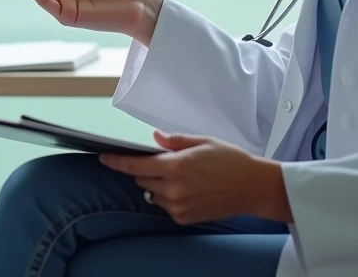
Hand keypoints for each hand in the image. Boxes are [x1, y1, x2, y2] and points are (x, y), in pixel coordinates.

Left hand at [99, 130, 292, 224]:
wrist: (253, 187)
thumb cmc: (231, 160)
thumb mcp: (203, 141)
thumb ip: (174, 141)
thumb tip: (154, 138)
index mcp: (176, 166)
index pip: (135, 166)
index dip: (116, 162)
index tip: (104, 157)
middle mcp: (173, 189)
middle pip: (142, 179)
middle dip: (146, 170)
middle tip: (165, 162)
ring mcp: (178, 206)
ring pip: (152, 194)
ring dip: (157, 185)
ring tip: (182, 176)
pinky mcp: (184, 218)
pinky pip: (165, 206)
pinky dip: (168, 197)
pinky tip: (187, 190)